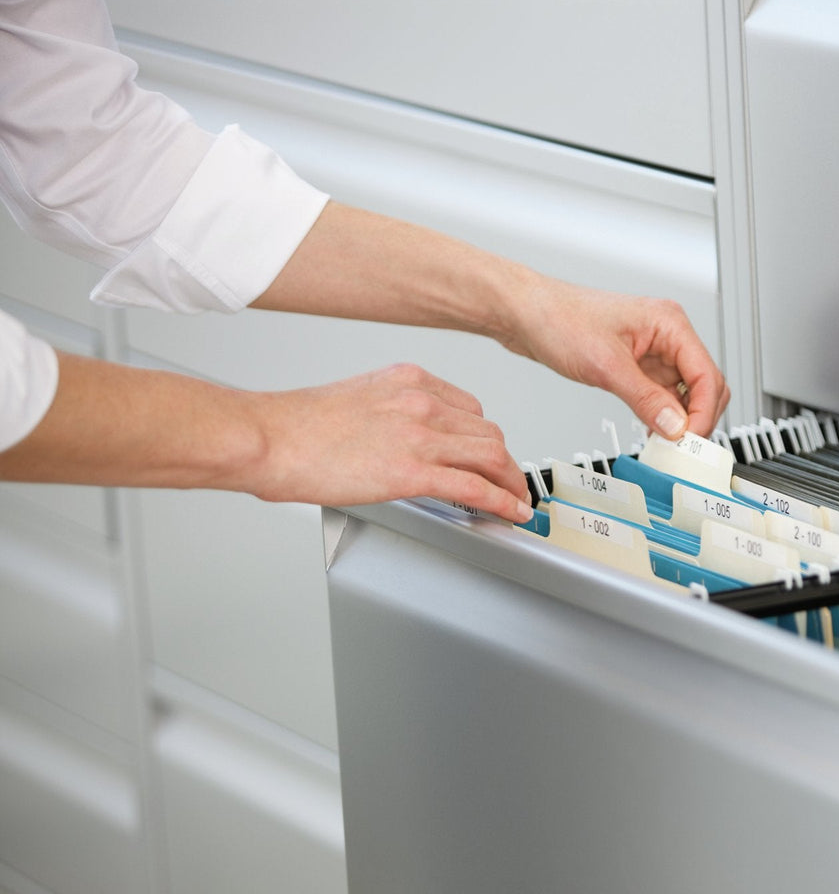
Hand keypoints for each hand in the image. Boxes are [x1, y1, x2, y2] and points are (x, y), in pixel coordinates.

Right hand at [248, 363, 532, 521]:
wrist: (266, 438)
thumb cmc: (294, 426)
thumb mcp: (356, 400)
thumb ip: (390, 414)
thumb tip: (402, 441)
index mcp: (408, 380)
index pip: (469, 408)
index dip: (484, 437)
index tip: (488, 453)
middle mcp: (421, 401)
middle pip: (487, 433)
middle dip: (503, 461)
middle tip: (508, 481)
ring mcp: (420, 435)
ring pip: (491, 457)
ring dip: (510, 482)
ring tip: (516, 501)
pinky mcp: (413, 471)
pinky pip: (476, 488)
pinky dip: (502, 502)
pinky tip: (511, 513)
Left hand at [504, 276, 729, 438]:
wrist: (525, 314)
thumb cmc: (558, 319)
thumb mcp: (606, 366)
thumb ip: (646, 399)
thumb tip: (675, 427)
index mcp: (669, 324)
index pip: (707, 375)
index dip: (703, 412)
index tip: (689, 440)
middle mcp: (668, 336)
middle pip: (706, 386)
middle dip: (699, 418)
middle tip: (682, 448)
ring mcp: (654, 352)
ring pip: (686, 394)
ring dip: (681, 421)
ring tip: (666, 445)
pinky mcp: (638, 366)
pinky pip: (664, 397)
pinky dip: (664, 417)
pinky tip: (653, 433)